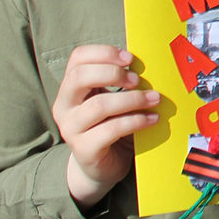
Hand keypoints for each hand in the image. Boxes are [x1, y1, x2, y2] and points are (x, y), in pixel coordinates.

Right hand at [51, 45, 161, 208]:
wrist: (101, 166)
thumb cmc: (110, 125)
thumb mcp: (112, 98)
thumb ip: (120, 81)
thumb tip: (148, 62)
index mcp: (71, 88)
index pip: (77, 58)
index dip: (104, 53)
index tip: (130, 58)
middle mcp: (64, 106)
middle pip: (79, 77)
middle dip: (113, 73)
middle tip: (138, 79)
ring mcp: (71, 129)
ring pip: (99, 105)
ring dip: (133, 99)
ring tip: (154, 99)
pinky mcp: (84, 149)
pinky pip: (111, 129)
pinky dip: (136, 121)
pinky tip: (152, 119)